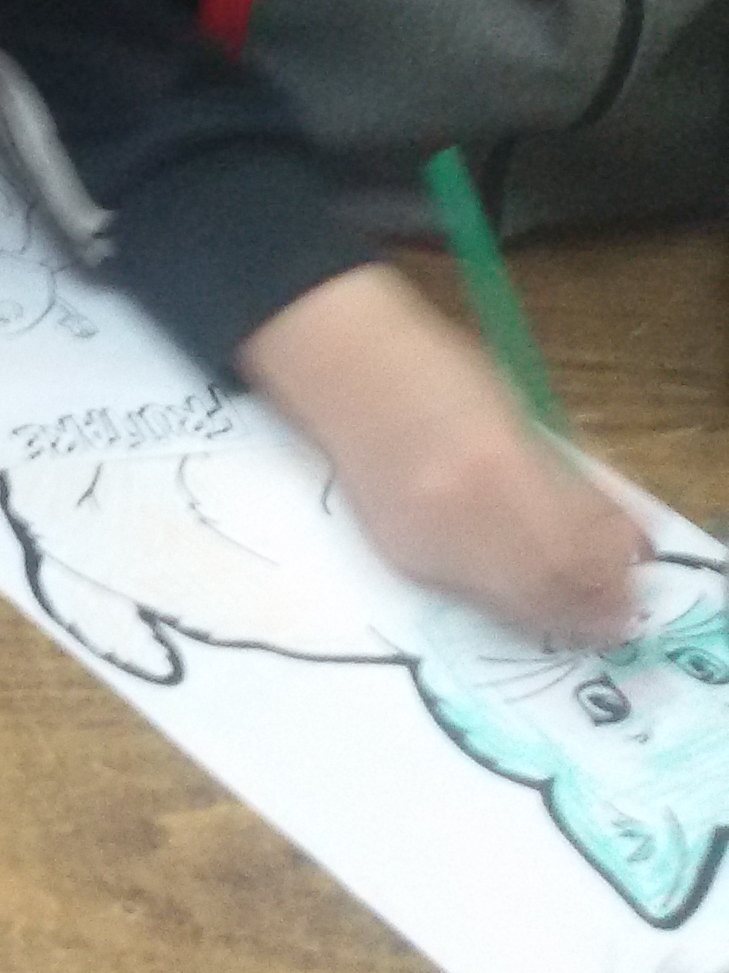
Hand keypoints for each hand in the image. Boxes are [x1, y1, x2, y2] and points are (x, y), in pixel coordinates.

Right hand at [240, 265, 646, 647]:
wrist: (337, 364)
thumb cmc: (436, 369)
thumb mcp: (517, 412)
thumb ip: (564, 476)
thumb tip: (615, 532)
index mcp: (501, 466)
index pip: (578, 545)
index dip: (614, 567)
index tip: (635, 570)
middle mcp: (460, 516)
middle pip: (548, 587)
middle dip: (591, 603)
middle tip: (616, 605)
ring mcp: (424, 542)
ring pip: (510, 603)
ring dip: (552, 608)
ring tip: (578, 604)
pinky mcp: (397, 555)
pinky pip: (467, 592)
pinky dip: (503, 595)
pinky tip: (517, 583)